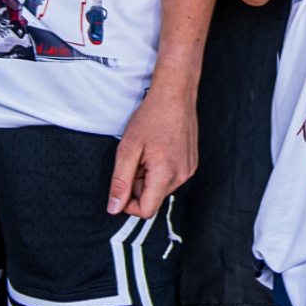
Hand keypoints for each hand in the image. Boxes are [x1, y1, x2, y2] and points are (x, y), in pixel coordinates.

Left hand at [110, 84, 196, 217]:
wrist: (175, 95)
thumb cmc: (151, 117)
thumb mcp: (127, 148)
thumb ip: (120, 181)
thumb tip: (114, 208)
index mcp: (166, 174)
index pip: (145, 210)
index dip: (128, 203)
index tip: (122, 183)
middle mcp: (182, 176)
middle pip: (152, 198)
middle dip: (138, 185)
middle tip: (135, 159)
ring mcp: (189, 170)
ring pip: (160, 188)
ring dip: (148, 177)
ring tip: (147, 152)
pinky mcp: (191, 163)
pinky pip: (170, 177)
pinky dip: (159, 169)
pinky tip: (158, 149)